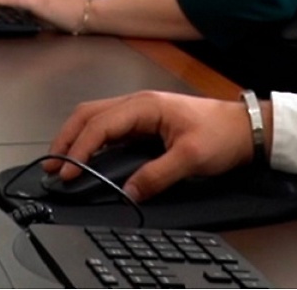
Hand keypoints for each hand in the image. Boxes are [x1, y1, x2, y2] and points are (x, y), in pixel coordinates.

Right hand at [46, 92, 259, 201]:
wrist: (245, 127)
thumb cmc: (221, 134)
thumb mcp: (190, 158)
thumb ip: (157, 175)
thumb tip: (128, 192)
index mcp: (146, 106)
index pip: (101, 124)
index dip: (80, 149)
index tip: (67, 172)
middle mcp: (139, 104)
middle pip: (90, 114)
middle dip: (67, 138)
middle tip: (52, 166)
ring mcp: (141, 112)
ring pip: (97, 118)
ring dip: (77, 137)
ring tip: (62, 162)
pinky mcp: (146, 122)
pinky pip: (110, 127)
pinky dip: (92, 140)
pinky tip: (87, 157)